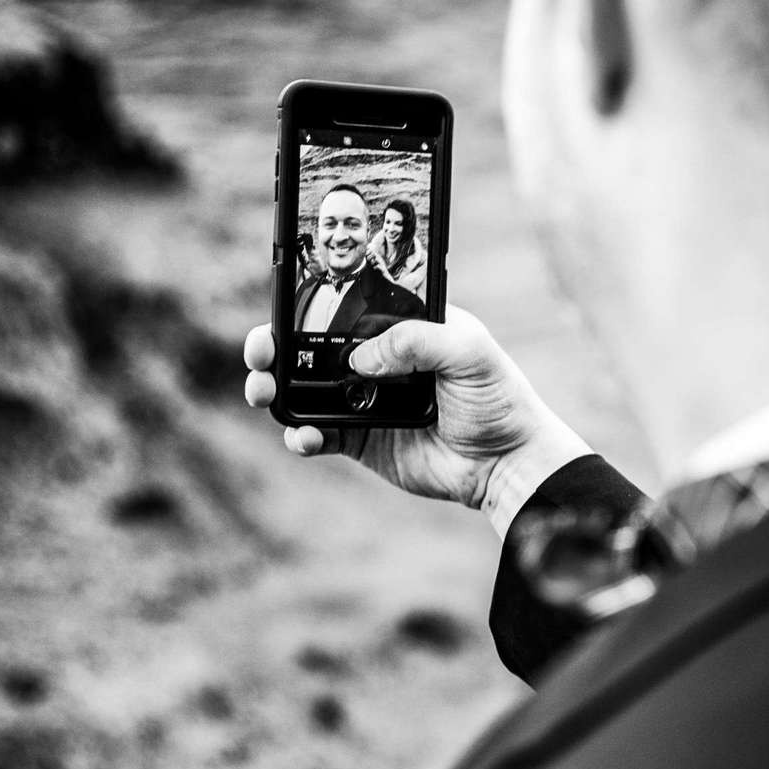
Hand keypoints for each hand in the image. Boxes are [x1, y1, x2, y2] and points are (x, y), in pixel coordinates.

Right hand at [242, 305, 591, 533]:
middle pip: (310, 347)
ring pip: (304, 390)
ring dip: (276, 389)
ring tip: (265, 393)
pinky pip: (317, 435)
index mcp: (401, 327)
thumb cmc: (499, 400)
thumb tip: (359, 359)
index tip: (280, 308)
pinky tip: (305, 438)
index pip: (344, 306)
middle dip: (274, 347)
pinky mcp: (361, 440)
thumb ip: (416, 341)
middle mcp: (377, 361)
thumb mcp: (470, 352)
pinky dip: (301, 435)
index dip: (306, 305)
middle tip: (260, 353)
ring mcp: (364, 401)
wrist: (508, 464)